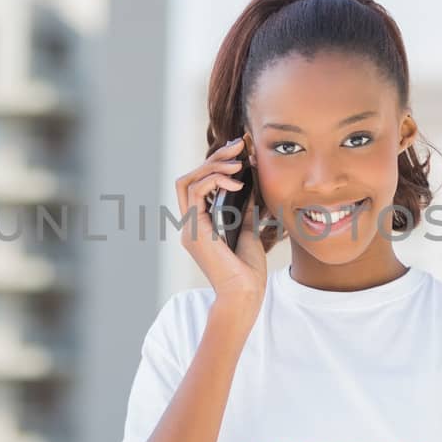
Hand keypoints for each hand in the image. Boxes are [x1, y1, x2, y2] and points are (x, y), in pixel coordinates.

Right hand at [174, 136, 266, 307]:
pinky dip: (215, 180)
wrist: (244, 295)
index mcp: (200, 225)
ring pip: (188, 180)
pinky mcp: (195, 230)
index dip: (216, 164)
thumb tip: (253, 186)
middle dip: (214, 157)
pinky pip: (196, 192)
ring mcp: (189, 228)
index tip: (240, 152)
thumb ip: (246, 211)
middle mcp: (190, 225)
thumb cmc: (248, 272)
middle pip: (189, 177)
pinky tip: (237, 181)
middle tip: (239, 145)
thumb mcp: (249, 232)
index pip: (198, 184)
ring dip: (214, 165)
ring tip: (239, 161)